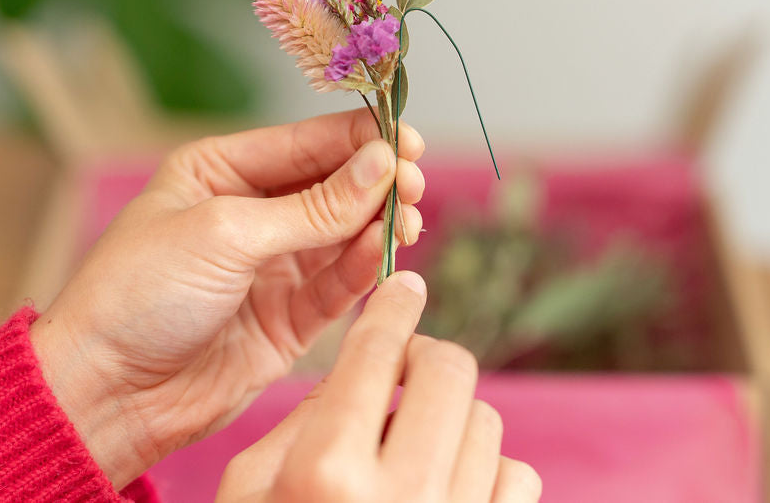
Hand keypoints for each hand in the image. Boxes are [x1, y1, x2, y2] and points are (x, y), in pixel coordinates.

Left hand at [30, 109, 425, 488]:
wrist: (107, 392)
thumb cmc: (139, 294)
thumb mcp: (225, 233)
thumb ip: (312, 206)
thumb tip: (381, 164)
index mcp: (222, 171)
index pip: (306, 142)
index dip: (361, 139)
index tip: (408, 142)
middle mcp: (252, 213)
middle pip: (334, 185)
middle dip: (376, 181)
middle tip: (411, 185)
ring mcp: (273, 266)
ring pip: (344, 234)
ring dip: (379, 224)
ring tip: (406, 219)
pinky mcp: (289, 317)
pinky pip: (339, 284)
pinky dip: (365, 267)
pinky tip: (386, 251)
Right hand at [217, 271, 541, 502]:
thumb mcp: (250, 487)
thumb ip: (306, 419)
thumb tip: (367, 366)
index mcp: (325, 474)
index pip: (375, 354)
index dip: (392, 308)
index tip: (402, 288)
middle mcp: (398, 499)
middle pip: (451, 372)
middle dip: (427, 356)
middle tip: (405, 369)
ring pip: (488, 423)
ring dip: (451, 420)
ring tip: (412, 448)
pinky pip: (518, 478)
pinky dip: (487, 472)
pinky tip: (445, 487)